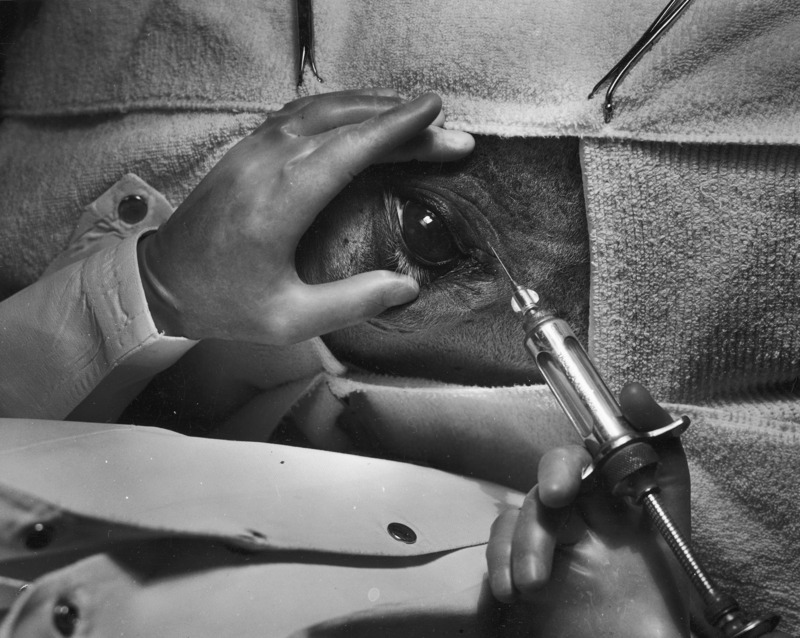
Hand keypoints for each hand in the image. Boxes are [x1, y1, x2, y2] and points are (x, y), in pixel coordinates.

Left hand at [139, 89, 473, 343]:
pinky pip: (299, 114)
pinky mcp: (245, 148)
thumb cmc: (224, 304)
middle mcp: (267, 163)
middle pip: (344, 123)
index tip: (436, 114)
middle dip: (398, 119)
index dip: (397, 129)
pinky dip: (338, 108)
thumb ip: (351, 303)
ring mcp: (252, 149)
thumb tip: (408, 287)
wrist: (159, 282)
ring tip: (411, 112)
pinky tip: (359, 115)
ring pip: (320, 109)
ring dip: (370, 105)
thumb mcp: (289, 320)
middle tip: (442, 123)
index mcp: (281, 202)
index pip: (350, 149)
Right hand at [487, 383, 691, 635]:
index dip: (568, 462)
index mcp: (613, 494)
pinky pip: (499, 545)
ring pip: (521, 512)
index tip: (566, 486)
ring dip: (523, 543)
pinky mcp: (521, 561)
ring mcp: (550, 535)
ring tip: (533, 585)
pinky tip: (511, 591)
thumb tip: (635, 390)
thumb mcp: (670, 523)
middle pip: (551, 475)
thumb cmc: (657, 591)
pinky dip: (498, 563)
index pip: (584, 456)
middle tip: (553, 503)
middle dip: (548, 484)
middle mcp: (580, 508)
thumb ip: (663, 460)